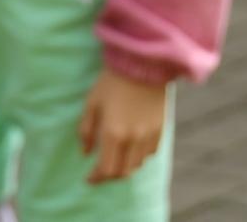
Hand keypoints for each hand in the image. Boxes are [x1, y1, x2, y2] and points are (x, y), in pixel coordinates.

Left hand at [78, 67, 166, 183]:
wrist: (143, 66)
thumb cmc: (111, 82)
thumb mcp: (92, 103)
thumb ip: (86, 130)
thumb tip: (85, 152)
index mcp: (113, 133)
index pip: (106, 169)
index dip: (96, 178)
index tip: (88, 179)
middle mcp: (133, 140)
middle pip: (123, 172)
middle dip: (109, 177)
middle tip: (99, 173)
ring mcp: (149, 136)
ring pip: (137, 165)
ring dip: (124, 168)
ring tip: (114, 161)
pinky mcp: (160, 130)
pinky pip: (149, 153)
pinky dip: (138, 157)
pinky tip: (130, 150)